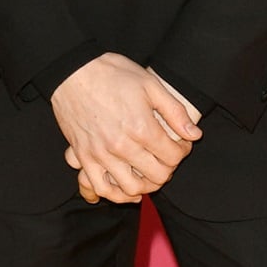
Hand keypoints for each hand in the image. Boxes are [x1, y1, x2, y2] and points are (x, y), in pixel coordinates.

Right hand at [52, 52, 201, 204]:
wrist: (72, 71)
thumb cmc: (111, 73)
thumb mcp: (150, 84)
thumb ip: (175, 112)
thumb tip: (194, 135)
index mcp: (141, 127)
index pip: (173, 157)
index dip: (183, 151)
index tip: (181, 143)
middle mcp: (122, 146)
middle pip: (157, 176)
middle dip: (169, 168)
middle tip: (168, 157)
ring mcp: (101, 154)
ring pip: (132, 188)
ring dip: (147, 185)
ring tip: (150, 173)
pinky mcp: (84, 157)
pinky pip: (102, 188)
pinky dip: (117, 194)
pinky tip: (127, 189)